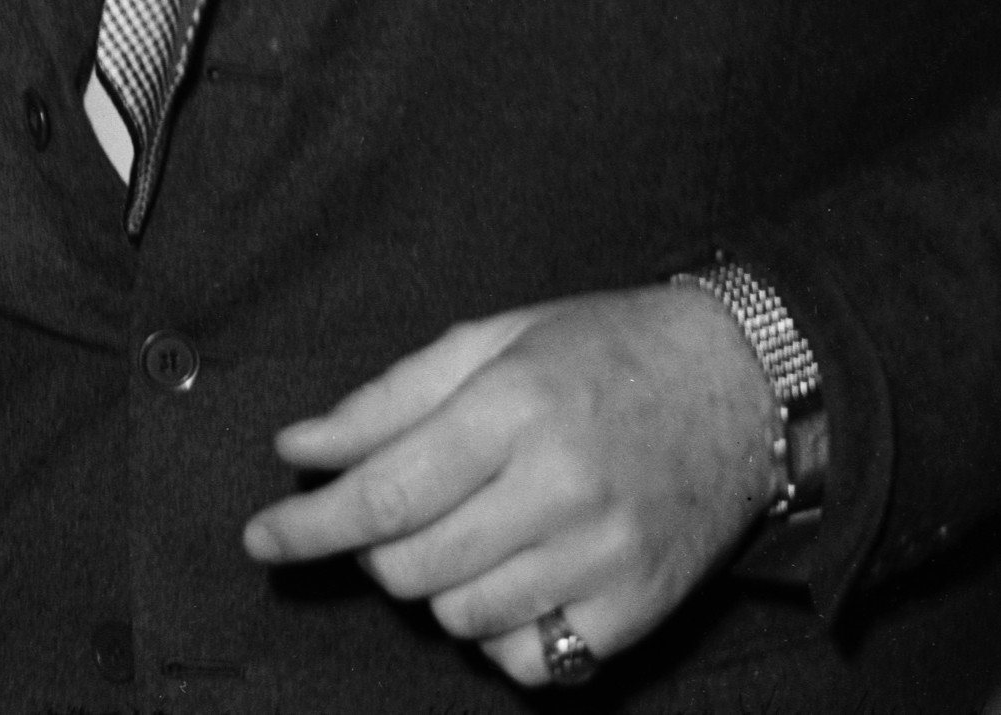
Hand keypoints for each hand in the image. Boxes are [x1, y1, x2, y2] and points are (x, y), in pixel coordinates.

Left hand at [242, 286, 782, 687]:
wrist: (741, 385)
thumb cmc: (600, 350)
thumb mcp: (489, 341)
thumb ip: (387, 401)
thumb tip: (299, 448)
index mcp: (514, 409)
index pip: (385, 494)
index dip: (309, 524)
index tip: (260, 539)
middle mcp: (560, 489)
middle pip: (413, 563)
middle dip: (371, 548)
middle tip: (388, 512)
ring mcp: (606, 558)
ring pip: (462, 616)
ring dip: (433, 585)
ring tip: (460, 532)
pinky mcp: (639, 610)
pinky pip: (530, 658)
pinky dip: (498, 631)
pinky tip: (509, 578)